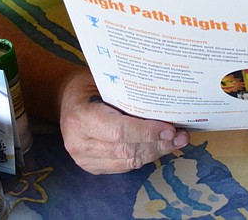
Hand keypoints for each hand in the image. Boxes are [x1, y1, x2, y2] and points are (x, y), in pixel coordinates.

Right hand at [58, 69, 188, 173]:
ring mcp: (83, 159)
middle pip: (126, 149)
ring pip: (128, 161)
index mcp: (80, 118)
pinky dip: (144, 157)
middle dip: (157, 144)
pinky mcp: (91, 167)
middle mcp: (78, 143)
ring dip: (155, 152)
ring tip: (176, 142)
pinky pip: (124, 166)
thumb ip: (128, 94)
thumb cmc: (89, 85)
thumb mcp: (104, 81)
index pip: (119, 131)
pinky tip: (159, 147)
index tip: (170, 129)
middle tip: (181, 136)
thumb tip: (166, 102)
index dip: (147, 132)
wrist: (66, 100)